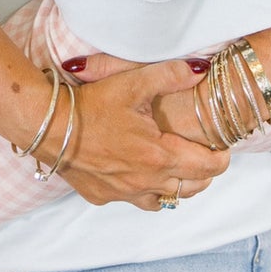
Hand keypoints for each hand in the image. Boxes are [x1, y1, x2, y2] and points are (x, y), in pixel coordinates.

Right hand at [38, 62, 227, 209]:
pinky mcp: (101, 196)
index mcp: (158, 157)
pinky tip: (135, 173)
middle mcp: (144, 182)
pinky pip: (132, 200)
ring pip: (162, 201)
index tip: (222, 149)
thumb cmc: (90, 105)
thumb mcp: (132, 83)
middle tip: (203, 159)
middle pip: (190, 189)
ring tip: (174, 170)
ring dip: (174, 188)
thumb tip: (200, 70)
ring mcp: (122, 193)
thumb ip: (169, 75)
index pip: (207, 168)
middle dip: (203, 175)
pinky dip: (142, 191)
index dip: (221, 159)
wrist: (48, 126)